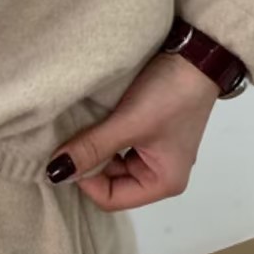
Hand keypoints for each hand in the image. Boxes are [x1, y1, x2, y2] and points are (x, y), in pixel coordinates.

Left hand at [44, 52, 220, 210]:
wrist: (197, 55)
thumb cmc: (169, 95)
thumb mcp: (129, 123)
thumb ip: (92, 148)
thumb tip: (56, 172)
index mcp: (163, 183)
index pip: (110, 199)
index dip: (85, 180)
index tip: (69, 152)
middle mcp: (160, 174)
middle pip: (110, 182)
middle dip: (89, 163)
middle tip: (71, 137)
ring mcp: (155, 152)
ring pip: (111, 162)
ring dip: (95, 147)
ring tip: (83, 126)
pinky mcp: (149, 133)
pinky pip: (118, 145)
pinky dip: (104, 135)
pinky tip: (94, 120)